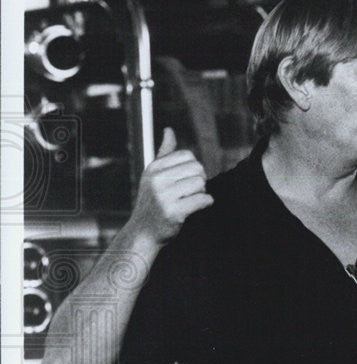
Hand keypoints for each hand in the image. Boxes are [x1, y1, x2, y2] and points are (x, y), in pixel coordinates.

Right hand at [129, 128, 212, 243]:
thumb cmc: (152, 202)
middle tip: (190, 192)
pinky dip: (206, 203)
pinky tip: (197, 207)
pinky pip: (203, 200)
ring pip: (201, 184)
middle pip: (197, 169)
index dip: (193, 167)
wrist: (143, 232)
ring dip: (201, 193)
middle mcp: (157, 180)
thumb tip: (169, 130)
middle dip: (199, 180)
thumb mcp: (153, 175)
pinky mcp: (174, 212)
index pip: (188, 156)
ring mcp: (164, 196)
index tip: (185, 179)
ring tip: (189, 200)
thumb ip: (164, 153)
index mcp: (154, 168)